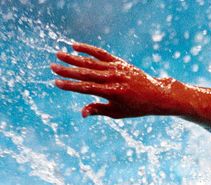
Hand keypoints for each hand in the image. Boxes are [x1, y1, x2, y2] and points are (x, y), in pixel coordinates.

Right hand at [51, 42, 176, 118]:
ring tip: (58, 55)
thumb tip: (82, 113)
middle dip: (68, 71)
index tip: (56, 83)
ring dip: (74, 58)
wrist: (157, 95)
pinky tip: (75, 46)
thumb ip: (98, 110)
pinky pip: (102, 54)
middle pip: (87, 74)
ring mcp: (117, 69)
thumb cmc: (136, 107)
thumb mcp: (118, 112)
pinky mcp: (120, 62)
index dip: (71, 86)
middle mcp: (114, 79)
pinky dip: (88, 49)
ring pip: (92, 62)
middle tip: (52, 67)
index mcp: (113, 93)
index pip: (87, 88)